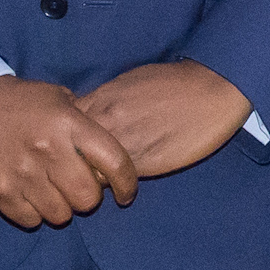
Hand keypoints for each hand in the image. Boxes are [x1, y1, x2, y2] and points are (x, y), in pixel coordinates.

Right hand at [0, 75, 139, 228]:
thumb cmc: (17, 100)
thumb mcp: (58, 98)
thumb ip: (85, 124)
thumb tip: (112, 151)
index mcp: (67, 124)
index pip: (114, 162)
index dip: (127, 182)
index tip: (127, 192)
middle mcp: (46, 151)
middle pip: (87, 199)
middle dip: (89, 197)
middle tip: (78, 187)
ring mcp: (21, 175)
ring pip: (60, 216)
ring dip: (61, 207)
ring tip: (51, 190)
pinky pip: (30, 220)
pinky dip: (34, 213)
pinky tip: (30, 194)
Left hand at [77, 60, 252, 178]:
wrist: (210, 88)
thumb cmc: (172, 83)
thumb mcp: (126, 85)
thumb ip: (101, 105)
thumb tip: (85, 121)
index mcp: (99, 101)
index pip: (60, 133)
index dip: (62, 146)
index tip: (70, 152)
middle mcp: (104, 123)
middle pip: (67, 156)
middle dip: (70, 166)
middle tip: (83, 173)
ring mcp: (122, 145)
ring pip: (88, 173)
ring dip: (92, 179)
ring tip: (104, 180)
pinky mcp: (145, 164)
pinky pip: (116, 182)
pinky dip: (115, 185)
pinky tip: (124, 183)